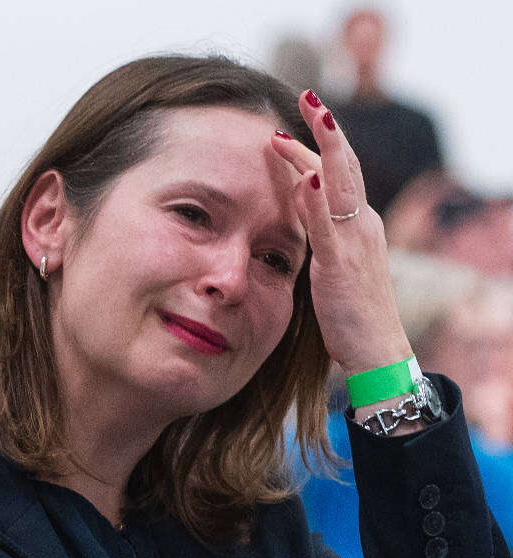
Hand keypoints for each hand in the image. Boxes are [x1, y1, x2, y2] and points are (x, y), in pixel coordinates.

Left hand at [270, 91, 412, 376]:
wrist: (376, 348)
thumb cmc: (349, 311)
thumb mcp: (329, 262)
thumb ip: (316, 229)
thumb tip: (297, 197)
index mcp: (356, 223)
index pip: (337, 172)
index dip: (318, 143)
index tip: (297, 118)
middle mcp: (360, 224)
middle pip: (343, 165)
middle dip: (325, 129)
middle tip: (306, 94)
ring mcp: (353, 241)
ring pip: (340, 184)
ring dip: (324, 148)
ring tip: (312, 114)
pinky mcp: (341, 263)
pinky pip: (328, 225)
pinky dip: (319, 199)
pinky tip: (309, 177)